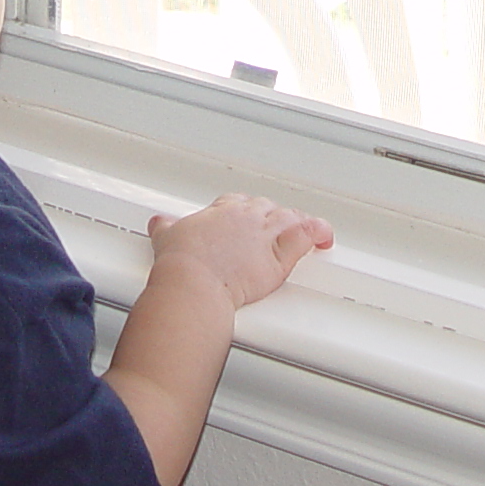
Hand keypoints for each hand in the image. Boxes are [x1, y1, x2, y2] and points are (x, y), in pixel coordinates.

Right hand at [145, 193, 334, 310]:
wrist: (192, 282)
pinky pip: (305, 238)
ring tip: (306, 226)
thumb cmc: (181, 263)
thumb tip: (160, 223)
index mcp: (222, 210)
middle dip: (272, 215)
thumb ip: (167, 228)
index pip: (240, 202)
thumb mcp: (167, 237)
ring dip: (298, 221)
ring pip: (289, 218)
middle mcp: (246, 218)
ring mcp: (264, 236)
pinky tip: (324, 239)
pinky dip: (317, 235)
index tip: (245, 219)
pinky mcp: (278, 258)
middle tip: (273, 226)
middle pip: (267, 208)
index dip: (245, 211)